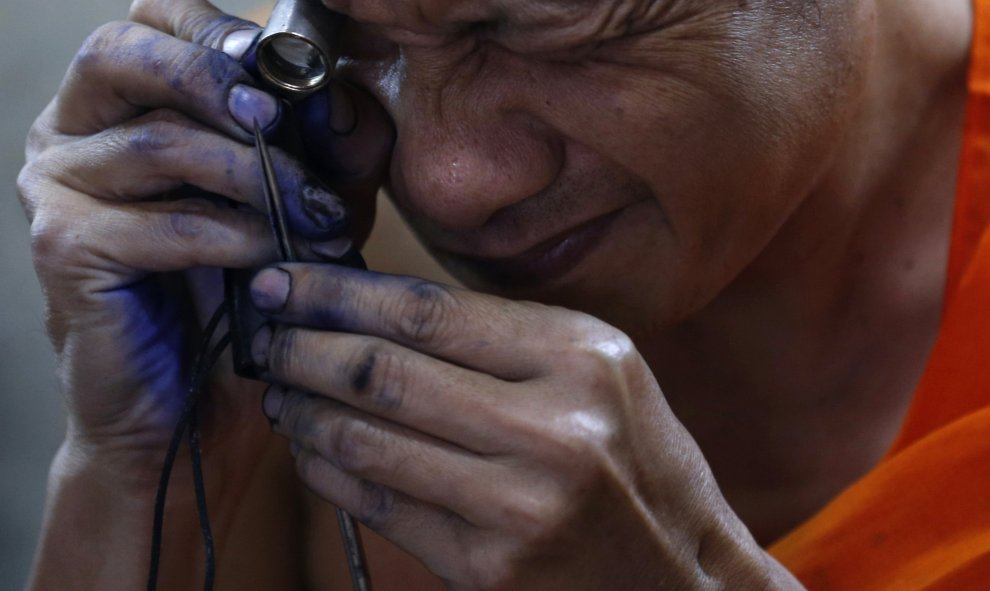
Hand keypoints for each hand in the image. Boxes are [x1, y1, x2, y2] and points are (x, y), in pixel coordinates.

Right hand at [15, 0, 392, 486]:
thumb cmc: (247, 296)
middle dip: (217, 82)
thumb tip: (341, 97)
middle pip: (125, 56)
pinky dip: (236, 239)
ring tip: (318, 217)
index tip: (281, 63)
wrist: (198, 404)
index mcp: (118, 108)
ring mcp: (57, 190)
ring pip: (160, 146)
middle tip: (281, 121)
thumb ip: (328, 151)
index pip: (147, 23)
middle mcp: (71, 136)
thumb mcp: (306, 208)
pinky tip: (277, 261)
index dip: (213, 30)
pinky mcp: (64, 249)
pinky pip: (165, 224)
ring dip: (256, 179)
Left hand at [251, 264, 797, 589]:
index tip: (286, 281)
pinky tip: (312, 448)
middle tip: (264, 332)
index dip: (338, 293)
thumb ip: (501, 336)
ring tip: (280, 390)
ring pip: (369, 441)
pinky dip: (330, 473)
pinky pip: (380, 505)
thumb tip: (377, 309)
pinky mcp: (490, 567)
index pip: (426, 312)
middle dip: (303, 346)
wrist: (681, 577)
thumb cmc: (637, 458)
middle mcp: (553, 427)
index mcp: (581, 357)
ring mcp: (519, 505)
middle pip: (385, 372)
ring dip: (307, 411)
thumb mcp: (599, 370)